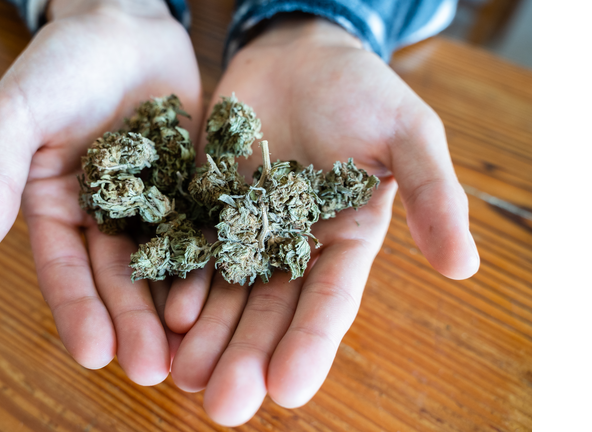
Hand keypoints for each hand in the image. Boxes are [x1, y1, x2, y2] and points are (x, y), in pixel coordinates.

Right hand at [0, 0, 200, 384]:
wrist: (126, 23)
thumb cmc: (61, 62)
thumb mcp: (16, 114)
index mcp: (56, 209)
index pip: (63, 271)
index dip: (77, 312)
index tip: (93, 354)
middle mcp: (104, 217)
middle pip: (118, 279)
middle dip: (134, 325)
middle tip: (153, 370)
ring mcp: (153, 205)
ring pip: (164, 265)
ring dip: (175, 310)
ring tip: (192, 352)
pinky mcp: (194, 188)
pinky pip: (205, 229)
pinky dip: (213, 262)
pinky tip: (227, 295)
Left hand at [166, 15, 479, 425]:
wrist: (297, 55)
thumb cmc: (361, 90)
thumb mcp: (408, 134)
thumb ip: (433, 195)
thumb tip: (464, 267)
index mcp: (346, 240)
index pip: (329, 303)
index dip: (310, 346)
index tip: (288, 391)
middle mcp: (295, 247)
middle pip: (270, 311)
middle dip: (247, 358)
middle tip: (223, 406)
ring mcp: (247, 230)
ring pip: (226, 292)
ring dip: (207, 336)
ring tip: (185, 375)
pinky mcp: (209, 207)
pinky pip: (193, 251)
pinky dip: (182, 281)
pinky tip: (168, 313)